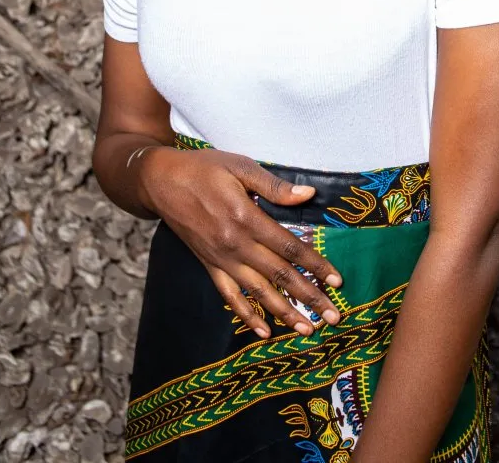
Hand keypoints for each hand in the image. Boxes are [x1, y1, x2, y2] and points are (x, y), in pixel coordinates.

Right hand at [138, 145, 343, 338]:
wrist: (161, 181)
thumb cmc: (204, 168)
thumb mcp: (240, 166)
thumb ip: (274, 185)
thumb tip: (308, 194)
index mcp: (247, 218)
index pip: (290, 248)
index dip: (315, 265)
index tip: (337, 281)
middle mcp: (236, 244)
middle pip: (279, 275)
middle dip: (309, 297)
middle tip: (333, 317)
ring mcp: (221, 259)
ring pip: (258, 292)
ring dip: (285, 312)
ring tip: (308, 329)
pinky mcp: (209, 265)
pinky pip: (229, 296)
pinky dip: (246, 315)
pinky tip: (264, 331)